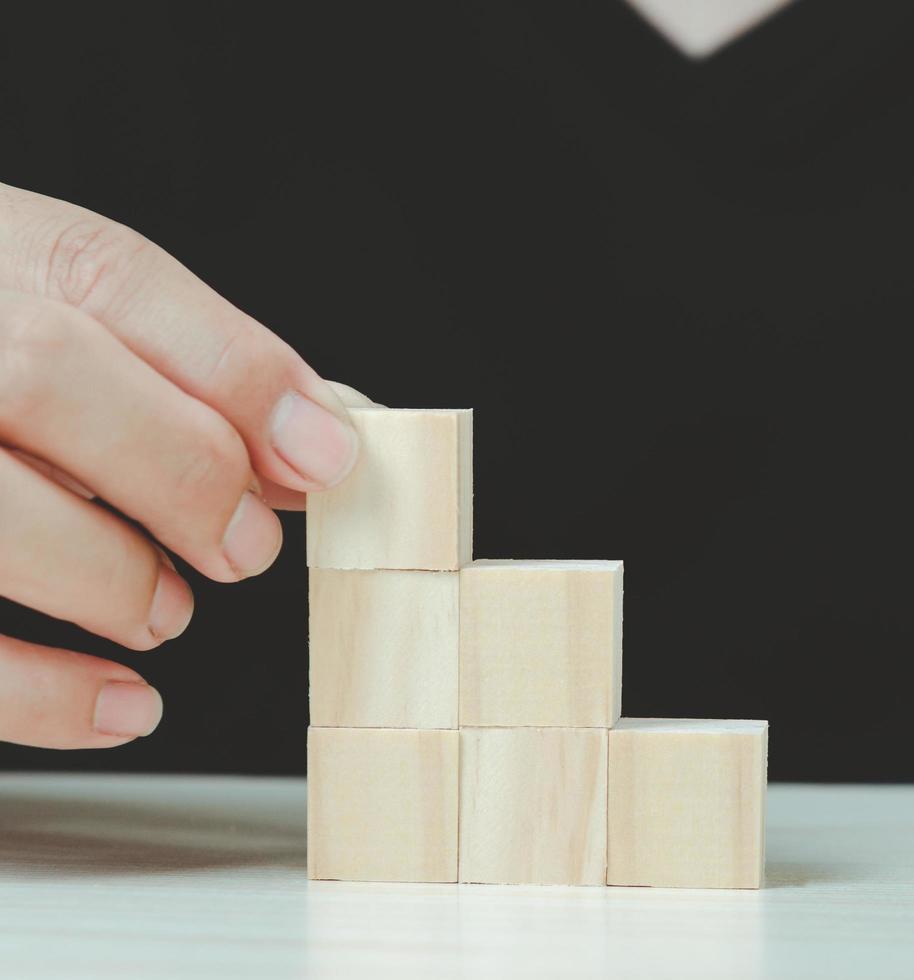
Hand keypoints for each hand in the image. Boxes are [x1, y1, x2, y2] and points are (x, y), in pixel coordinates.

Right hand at [0, 182, 360, 748]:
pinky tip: (121, 705)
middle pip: (41, 373)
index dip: (239, 375)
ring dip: (109, 575)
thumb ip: (194, 368)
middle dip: (181, 470)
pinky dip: (39, 693)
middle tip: (243, 547)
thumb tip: (320, 447)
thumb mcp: (69, 314)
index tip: (326, 458)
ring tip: (163, 610)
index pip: (110, 279)